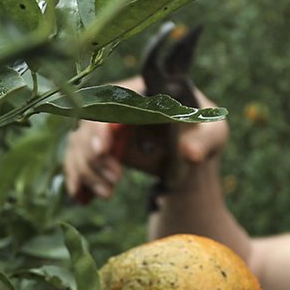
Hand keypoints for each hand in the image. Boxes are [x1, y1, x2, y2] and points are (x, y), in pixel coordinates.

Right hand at [62, 79, 229, 203]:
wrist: (188, 158)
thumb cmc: (203, 135)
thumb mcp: (213, 135)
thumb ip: (204, 141)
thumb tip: (190, 152)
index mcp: (142, 92)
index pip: (112, 101)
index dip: (103, 123)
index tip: (105, 149)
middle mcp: (117, 104)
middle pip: (89, 123)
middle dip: (94, 154)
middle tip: (115, 180)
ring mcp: (104, 126)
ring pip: (78, 143)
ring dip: (87, 170)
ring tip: (108, 193)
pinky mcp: (97, 147)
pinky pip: (76, 160)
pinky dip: (77, 179)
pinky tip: (84, 197)